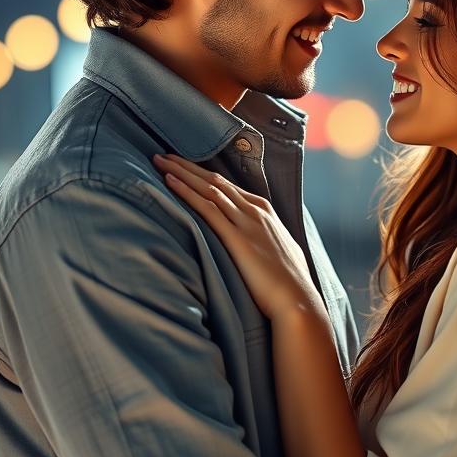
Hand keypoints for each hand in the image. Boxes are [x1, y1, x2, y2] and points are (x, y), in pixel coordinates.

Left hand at [153, 154, 323, 322]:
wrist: (297, 301)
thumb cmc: (290, 283)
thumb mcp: (281, 251)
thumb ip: (267, 239)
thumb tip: (259, 243)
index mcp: (265, 211)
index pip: (228, 185)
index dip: (202, 174)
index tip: (182, 166)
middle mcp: (255, 210)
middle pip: (215, 181)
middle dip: (187, 166)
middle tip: (163, 156)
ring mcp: (246, 222)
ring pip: (209, 188)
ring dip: (182, 173)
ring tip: (159, 161)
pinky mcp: (237, 239)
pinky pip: (207, 208)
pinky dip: (186, 192)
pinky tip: (170, 182)